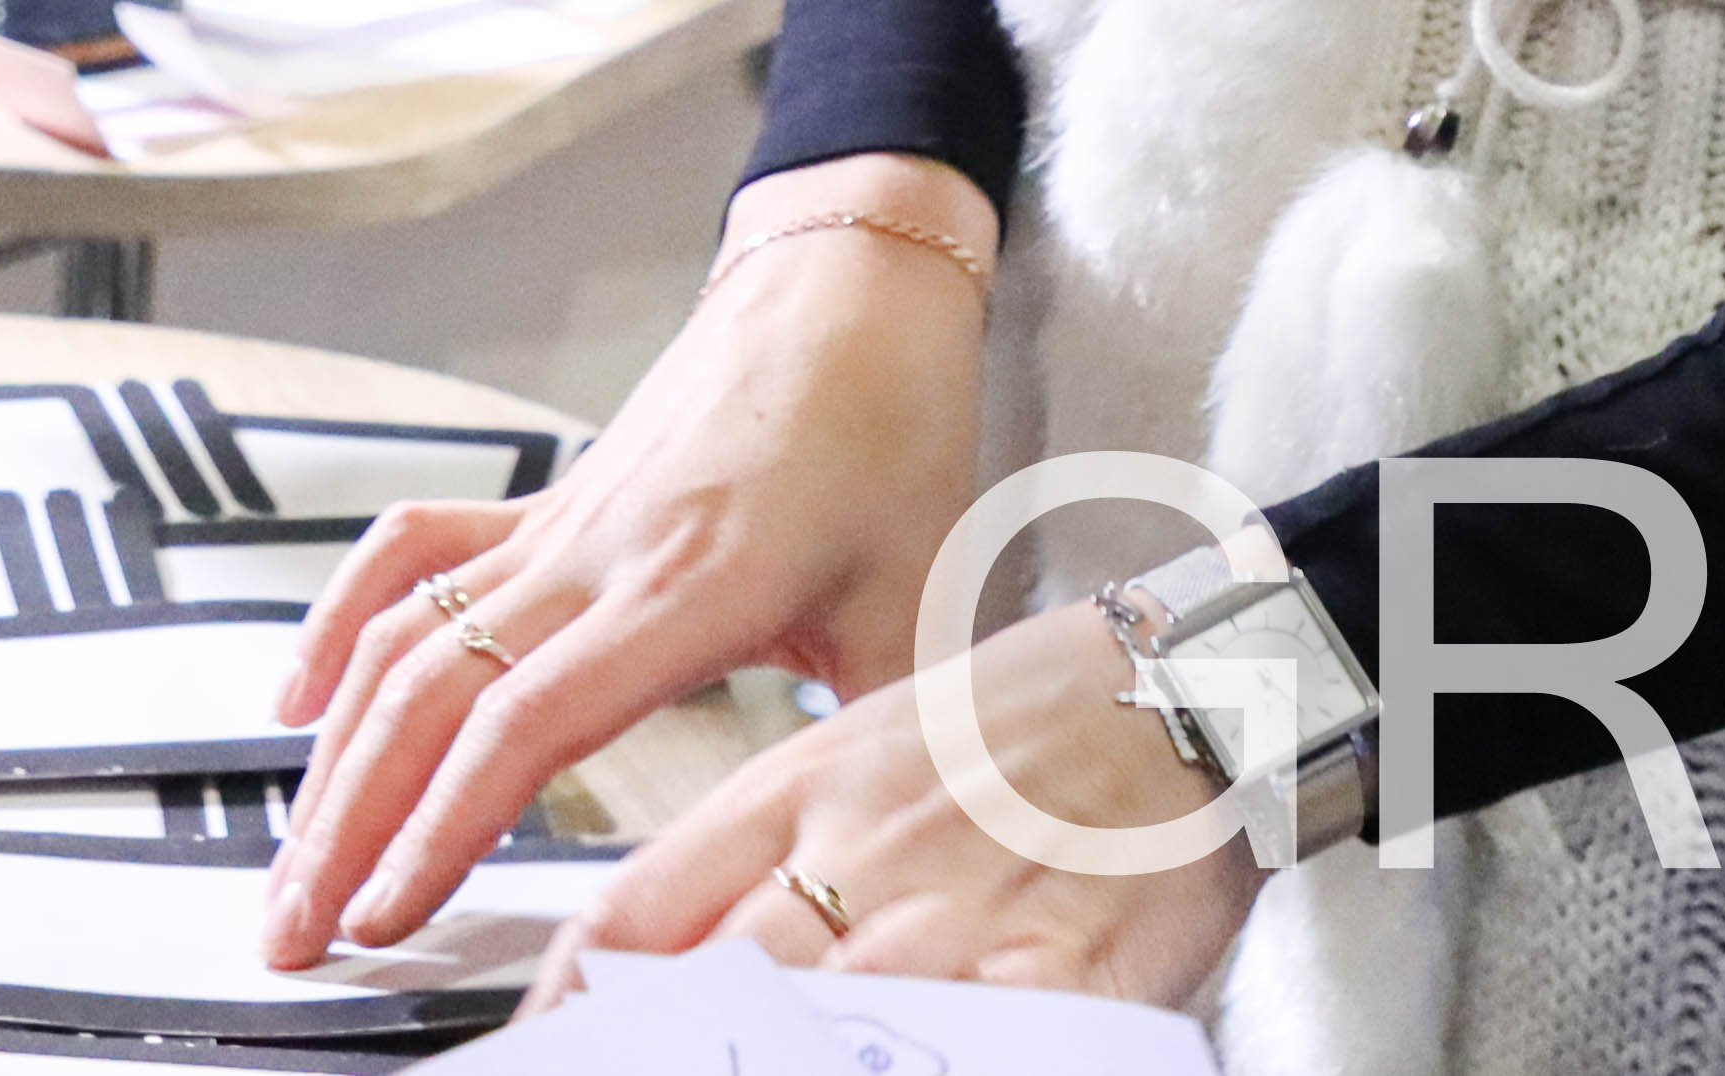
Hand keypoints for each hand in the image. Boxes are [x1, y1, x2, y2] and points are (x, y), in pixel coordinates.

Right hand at [261, 160, 994, 964]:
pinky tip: (301, 700)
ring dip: (331, 754)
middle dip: (348, 824)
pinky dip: (342, 622)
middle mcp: (598, 552)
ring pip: (401, 637)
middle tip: (296, 931)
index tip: (390, 913)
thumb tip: (891, 849)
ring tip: (293, 863)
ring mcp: (556, 522)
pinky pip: (411, 554)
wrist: (849, 290)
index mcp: (689, 587)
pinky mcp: (542, 504)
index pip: (527, 721)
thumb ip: (891, 736)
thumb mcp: (919, 600)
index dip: (444, 824)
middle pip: (429, 694)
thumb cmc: (892, 431)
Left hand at [561, 586, 1268, 1002]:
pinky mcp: (1060, 967)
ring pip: (821, 1023)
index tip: (540, 1046)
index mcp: (798, 790)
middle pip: (716, 982)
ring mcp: (956, 913)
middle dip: (653, 1053)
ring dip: (770, 1062)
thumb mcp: (860, 755)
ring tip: (738, 1071)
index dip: (568, 1002)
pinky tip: (900, 1069)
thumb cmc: (1022, 730)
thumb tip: (653, 951)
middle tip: (607, 1072)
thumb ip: (757, 853)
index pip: (638, 910)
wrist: (1184, 686)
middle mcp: (859, 854)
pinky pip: (977, 1047)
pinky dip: (932, 1063)